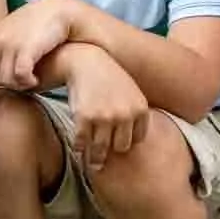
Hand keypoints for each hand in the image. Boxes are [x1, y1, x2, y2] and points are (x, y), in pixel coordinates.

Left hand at [0, 0, 83, 93]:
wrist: (59, 11)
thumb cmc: (39, 27)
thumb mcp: (14, 36)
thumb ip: (2, 54)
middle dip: (8, 87)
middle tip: (23, 85)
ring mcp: (8, 44)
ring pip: (5, 80)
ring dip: (19, 86)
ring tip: (31, 81)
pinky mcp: (24, 49)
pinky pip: (19, 77)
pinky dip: (27, 82)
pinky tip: (36, 79)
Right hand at [62, 46, 147, 172]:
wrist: (85, 62)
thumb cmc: (108, 79)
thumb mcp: (131, 93)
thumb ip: (135, 115)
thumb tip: (132, 145)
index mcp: (140, 109)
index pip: (137, 140)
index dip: (125, 140)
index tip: (116, 139)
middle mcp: (125, 114)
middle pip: (121, 147)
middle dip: (111, 148)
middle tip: (102, 150)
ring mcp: (104, 117)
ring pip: (100, 149)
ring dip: (93, 155)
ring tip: (90, 155)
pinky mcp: (84, 118)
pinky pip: (81, 143)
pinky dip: (78, 145)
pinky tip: (79, 141)